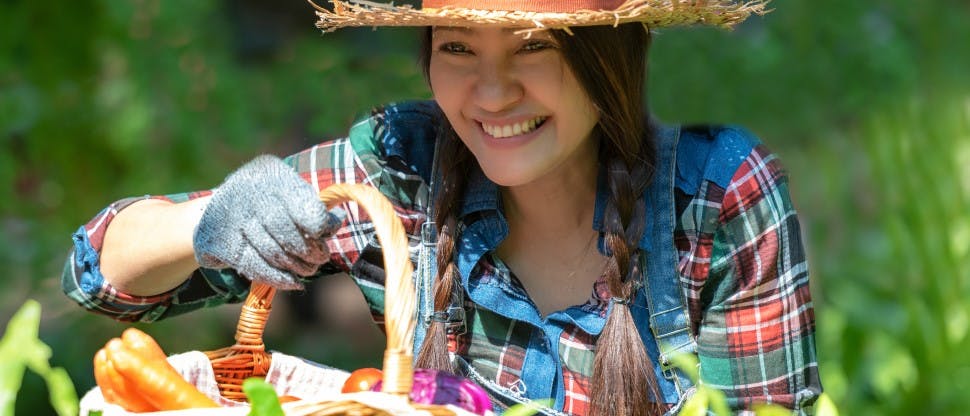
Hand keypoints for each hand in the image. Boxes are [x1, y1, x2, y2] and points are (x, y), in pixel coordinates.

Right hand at [193, 155, 342, 288]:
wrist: (215, 209)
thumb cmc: (266, 201)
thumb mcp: (288, 193)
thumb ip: (311, 207)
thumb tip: (336, 223)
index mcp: (271, 174)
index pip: (299, 201)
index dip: (316, 223)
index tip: (322, 234)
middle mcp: (248, 192)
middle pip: (283, 228)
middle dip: (307, 250)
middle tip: (319, 259)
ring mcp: (232, 217)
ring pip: (271, 251)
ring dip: (295, 266)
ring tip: (308, 269)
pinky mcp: (221, 242)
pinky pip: (256, 266)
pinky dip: (278, 278)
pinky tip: (293, 282)